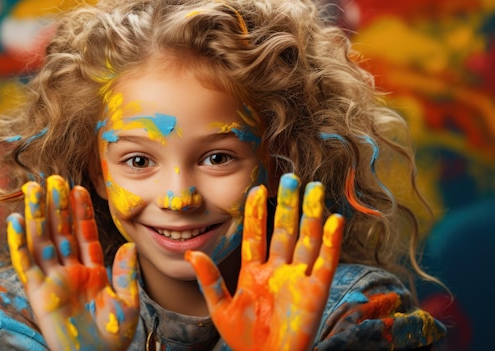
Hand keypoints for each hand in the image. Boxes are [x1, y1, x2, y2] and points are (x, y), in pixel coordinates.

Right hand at [7, 175, 138, 350]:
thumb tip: (129, 246)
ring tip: (34, 189)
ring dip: (36, 215)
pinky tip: (15, 222)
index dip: (81, 212)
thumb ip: (125, 274)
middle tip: (53, 179)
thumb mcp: (126, 303)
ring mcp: (52, 280)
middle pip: (61, 231)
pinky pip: (25, 264)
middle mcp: (70, 271)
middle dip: (57, 206)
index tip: (79, 189)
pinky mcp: (37, 293)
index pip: (85, 235)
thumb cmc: (113, 338)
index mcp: (92, 272)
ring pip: (42, 241)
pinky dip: (18, 243)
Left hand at [186, 173, 343, 350]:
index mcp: (254, 271)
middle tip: (290, 178)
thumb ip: (209, 279)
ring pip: (307, 240)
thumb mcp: (220, 307)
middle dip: (287, 205)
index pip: (256, 234)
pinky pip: (325, 263)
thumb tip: (191, 251)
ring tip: (314, 188)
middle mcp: (278, 270)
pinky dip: (331, 242)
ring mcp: (298, 279)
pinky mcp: (316, 292)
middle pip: (285, 231)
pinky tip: (334, 220)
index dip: (257, 212)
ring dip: (311, 214)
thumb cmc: (243, 339)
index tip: (257, 187)